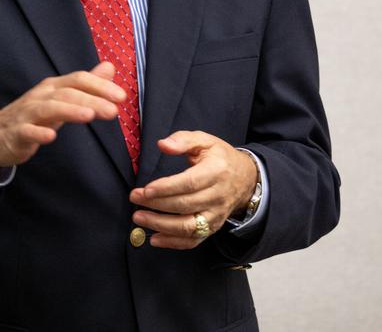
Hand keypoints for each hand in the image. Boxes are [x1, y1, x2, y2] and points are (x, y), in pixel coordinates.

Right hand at [0, 61, 124, 173]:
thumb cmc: (32, 115)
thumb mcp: (60, 98)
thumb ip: (85, 84)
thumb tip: (109, 67)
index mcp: (52, 88)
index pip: (78, 79)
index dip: (100, 86)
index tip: (121, 96)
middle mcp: (40, 96)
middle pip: (67, 93)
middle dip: (91, 99)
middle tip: (113, 110)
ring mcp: (26, 114)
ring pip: (48, 108)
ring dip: (69, 110)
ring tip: (89, 115)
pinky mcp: (17, 133)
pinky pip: (27, 131)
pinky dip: (38, 133)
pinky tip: (51, 137)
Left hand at [128, 131, 257, 249]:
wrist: (246, 178)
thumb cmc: (220, 157)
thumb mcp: (205, 140)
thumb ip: (183, 140)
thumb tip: (162, 144)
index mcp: (216, 172)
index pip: (189, 183)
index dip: (166, 188)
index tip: (146, 189)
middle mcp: (218, 196)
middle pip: (185, 205)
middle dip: (156, 204)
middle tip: (135, 199)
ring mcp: (216, 215)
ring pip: (188, 226)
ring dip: (161, 225)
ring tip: (139, 218)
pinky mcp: (213, 228)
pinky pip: (194, 240)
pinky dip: (173, 243)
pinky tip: (154, 238)